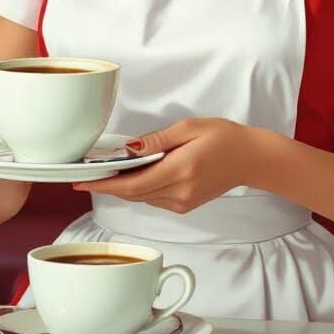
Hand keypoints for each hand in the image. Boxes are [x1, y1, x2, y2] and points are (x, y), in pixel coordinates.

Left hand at [72, 118, 261, 212]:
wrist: (250, 159)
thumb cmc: (223, 138)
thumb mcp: (189, 127)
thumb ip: (158, 140)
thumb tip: (130, 149)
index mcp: (180, 170)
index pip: (132, 184)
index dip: (104, 184)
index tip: (83, 182)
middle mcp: (179, 192)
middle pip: (133, 194)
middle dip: (108, 186)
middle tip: (86, 177)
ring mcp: (182, 202)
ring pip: (142, 198)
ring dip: (124, 187)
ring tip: (108, 172)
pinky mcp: (185, 205)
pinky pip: (154, 199)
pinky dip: (140, 188)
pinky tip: (135, 176)